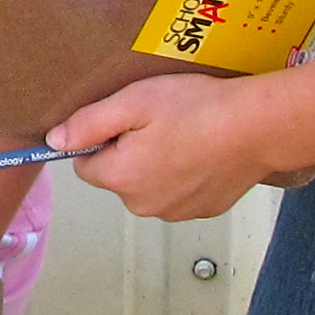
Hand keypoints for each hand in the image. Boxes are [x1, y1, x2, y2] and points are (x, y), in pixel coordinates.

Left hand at [49, 72, 276, 220]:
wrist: (260, 127)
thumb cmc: (198, 109)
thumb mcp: (134, 102)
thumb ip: (88, 124)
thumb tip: (55, 141)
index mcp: (121, 179)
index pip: (86, 165)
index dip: (103, 138)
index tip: (130, 120)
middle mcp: (143, 205)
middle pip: (118, 177)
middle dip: (131, 152)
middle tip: (161, 122)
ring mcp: (176, 212)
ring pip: (149, 185)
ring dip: (160, 164)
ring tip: (187, 134)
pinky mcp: (204, 210)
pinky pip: (179, 192)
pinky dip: (186, 175)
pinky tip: (204, 151)